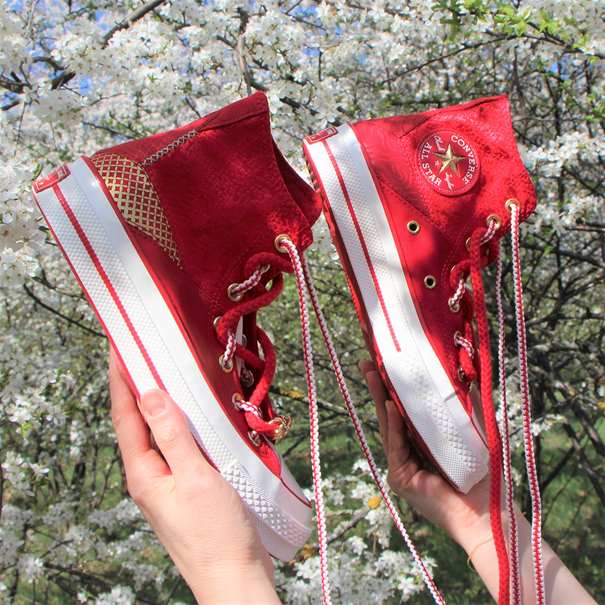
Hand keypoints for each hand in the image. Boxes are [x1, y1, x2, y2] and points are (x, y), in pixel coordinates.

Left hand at [109, 348, 279, 603]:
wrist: (235, 576)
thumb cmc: (217, 534)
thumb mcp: (195, 477)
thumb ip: (172, 435)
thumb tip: (150, 395)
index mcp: (144, 472)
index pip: (125, 416)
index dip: (121, 379)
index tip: (120, 347)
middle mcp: (151, 475)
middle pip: (139, 422)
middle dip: (138, 386)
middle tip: (145, 352)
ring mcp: (169, 482)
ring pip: (161, 433)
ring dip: (163, 404)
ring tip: (168, 374)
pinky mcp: (188, 487)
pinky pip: (179, 446)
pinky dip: (183, 424)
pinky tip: (197, 415)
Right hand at [360, 359, 597, 603]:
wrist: (490, 513)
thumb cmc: (487, 475)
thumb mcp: (475, 431)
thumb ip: (466, 406)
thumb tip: (463, 373)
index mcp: (425, 441)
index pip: (406, 409)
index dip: (396, 386)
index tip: (387, 361)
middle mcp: (411, 452)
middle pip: (391, 414)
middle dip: (379, 387)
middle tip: (367, 362)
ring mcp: (403, 466)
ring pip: (389, 426)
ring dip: (380, 398)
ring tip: (373, 373)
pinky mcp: (401, 478)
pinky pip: (396, 446)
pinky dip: (394, 425)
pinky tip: (391, 405)